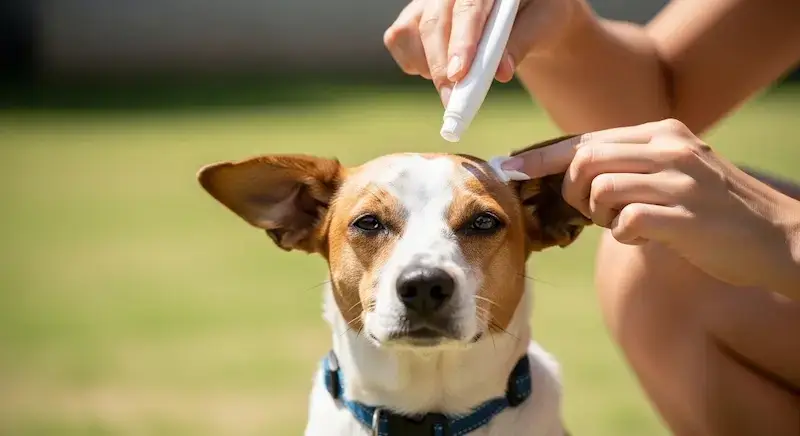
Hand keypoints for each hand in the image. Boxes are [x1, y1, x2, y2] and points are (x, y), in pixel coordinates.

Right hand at [383, 0, 590, 104]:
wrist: (524, 15)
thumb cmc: (536, 16)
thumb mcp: (543, 24)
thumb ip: (521, 43)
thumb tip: (501, 72)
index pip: (469, 8)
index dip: (462, 42)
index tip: (459, 75)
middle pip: (434, 24)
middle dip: (441, 68)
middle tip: (454, 103)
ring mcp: (428, 0)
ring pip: (411, 34)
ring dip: (431, 68)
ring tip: (460, 80)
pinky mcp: (411, 16)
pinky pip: (399, 41)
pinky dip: (418, 64)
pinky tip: (443, 67)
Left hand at [502, 119, 799, 295]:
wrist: (776, 238)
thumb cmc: (712, 209)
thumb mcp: (672, 171)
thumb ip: (627, 166)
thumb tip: (568, 177)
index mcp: (661, 133)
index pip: (585, 138)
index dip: (542, 157)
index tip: (510, 170)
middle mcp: (669, 147)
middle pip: (585, 159)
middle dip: (571, 189)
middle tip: (589, 211)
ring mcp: (678, 180)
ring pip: (600, 188)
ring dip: (600, 214)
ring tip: (625, 222)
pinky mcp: (684, 215)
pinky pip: (625, 222)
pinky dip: (624, 234)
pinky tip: (646, 236)